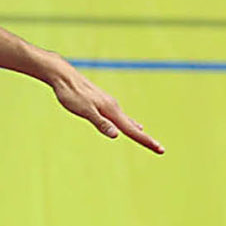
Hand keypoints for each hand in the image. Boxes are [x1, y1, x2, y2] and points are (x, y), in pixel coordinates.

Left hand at [49, 63, 163, 152]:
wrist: (64, 76)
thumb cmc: (71, 94)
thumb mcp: (84, 111)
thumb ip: (100, 123)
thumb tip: (116, 135)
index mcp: (111, 111)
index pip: (132, 130)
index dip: (146, 141)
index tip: (161, 150)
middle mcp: (114, 107)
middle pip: (133, 127)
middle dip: (146, 139)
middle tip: (160, 149)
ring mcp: (109, 104)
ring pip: (128, 121)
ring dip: (138, 132)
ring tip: (147, 139)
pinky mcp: (103, 103)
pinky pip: (121, 116)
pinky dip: (130, 123)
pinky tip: (133, 124)